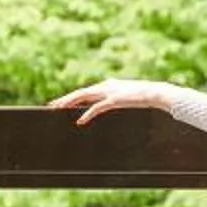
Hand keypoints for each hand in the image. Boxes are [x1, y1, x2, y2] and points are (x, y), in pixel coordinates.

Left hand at [47, 78, 170, 124]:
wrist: (155, 93)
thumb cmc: (142, 96)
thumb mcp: (125, 96)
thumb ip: (114, 98)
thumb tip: (108, 102)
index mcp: (107, 85)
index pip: (84, 91)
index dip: (70, 97)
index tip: (59, 103)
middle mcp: (105, 86)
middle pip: (80, 93)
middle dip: (64, 99)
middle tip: (51, 106)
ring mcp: (109, 92)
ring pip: (84, 97)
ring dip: (70, 103)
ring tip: (58, 110)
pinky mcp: (114, 100)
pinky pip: (97, 108)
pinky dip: (87, 114)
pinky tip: (80, 121)